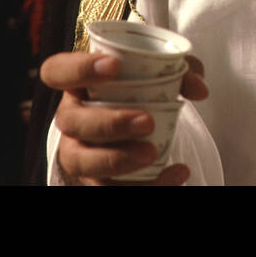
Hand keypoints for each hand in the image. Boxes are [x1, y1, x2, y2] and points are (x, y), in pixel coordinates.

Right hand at [41, 50, 208, 185]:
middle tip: (146, 121)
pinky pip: (109, 190)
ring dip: (116, 160)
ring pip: (81, 161)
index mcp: (78, 83)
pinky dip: (146, 186)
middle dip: (108, 123)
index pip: (56, 70)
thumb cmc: (143, 94)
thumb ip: (183, 72)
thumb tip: (199, 89)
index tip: (114, 66)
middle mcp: (71, 118)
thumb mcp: (162, 74)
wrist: (144, 128)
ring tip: (152, 153)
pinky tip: (176, 173)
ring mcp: (78, 152)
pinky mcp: (94, 181)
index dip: (78, 67)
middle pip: (70, 121)